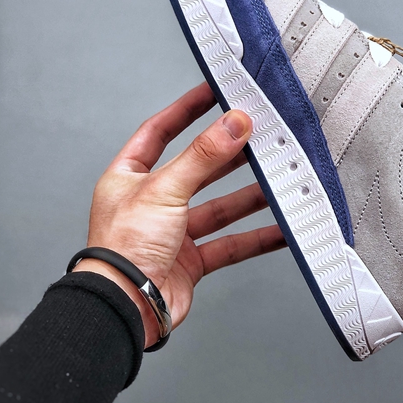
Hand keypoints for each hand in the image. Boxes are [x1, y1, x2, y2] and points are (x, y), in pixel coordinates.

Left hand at [73, 82, 284, 346]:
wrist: (125, 309)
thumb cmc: (122, 250)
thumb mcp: (164, 189)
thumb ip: (203, 156)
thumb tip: (232, 124)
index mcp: (130, 178)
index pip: (160, 131)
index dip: (186, 110)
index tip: (213, 92)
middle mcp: (151, 203)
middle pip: (197, 169)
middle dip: (229, 155)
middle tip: (258, 136)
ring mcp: (172, 233)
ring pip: (219, 207)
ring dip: (250, 195)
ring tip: (278, 179)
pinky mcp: (190, 261)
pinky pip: (231, 243)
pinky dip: (256, 237)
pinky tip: (280, 229)